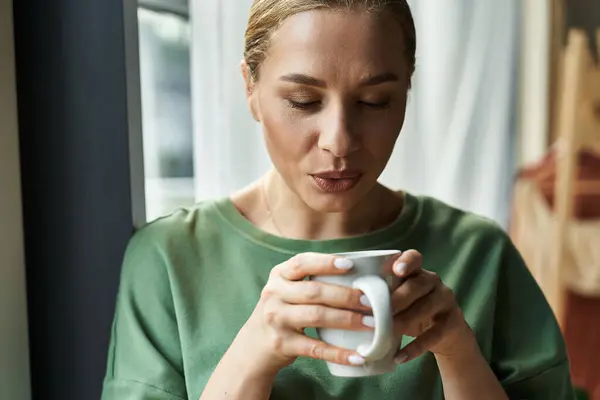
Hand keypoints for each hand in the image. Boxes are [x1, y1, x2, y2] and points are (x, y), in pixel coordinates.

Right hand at [239, 252, 372, 373]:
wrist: (254, 345)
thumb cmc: (283, 310)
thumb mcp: (287, 289)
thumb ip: (311, 279)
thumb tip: (360, 272)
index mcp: (279, 275)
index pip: (302, 262)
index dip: (326, 262)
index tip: (350, 265)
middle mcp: (274, 294)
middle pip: (314, 291)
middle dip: (346, 295)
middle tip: (370, 301)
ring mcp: (276, 320)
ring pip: (317, 316)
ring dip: (347, 320)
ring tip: (372, 324)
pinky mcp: (282, 344)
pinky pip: (315, 348)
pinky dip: (339, 353)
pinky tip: (358, 356)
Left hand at [390, 250, 475, 363]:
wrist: (446, 333)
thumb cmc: (411, 310)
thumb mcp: (399, 298)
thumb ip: (382, 294)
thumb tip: (348, 301)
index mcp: (418, 271)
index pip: (414, 257)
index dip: (406, 262)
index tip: (396, 270)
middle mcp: (434, 281)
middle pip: (417, 285)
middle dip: (398, 298)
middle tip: (380, 310)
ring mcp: (445, 300)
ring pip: (426, 307)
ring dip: (405, 320)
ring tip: (387, 332)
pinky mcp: (453, 322)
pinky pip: (433, 335)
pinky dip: (415, 347)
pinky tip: (400, 357)